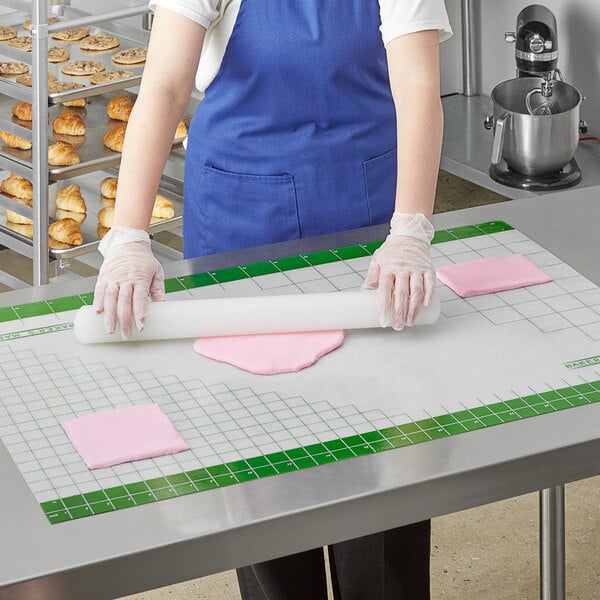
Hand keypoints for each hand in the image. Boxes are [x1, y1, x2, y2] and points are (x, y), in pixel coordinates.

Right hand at [93, 228, 164, 339]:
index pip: (140, 299)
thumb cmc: (144, 258)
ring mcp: (113, 278)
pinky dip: (98, 302)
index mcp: (140, 278)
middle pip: (124, 302)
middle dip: (124, 320)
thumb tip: (164, 305)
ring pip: (110, 299)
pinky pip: (99, 291)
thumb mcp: (156, 272)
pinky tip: (98, 313)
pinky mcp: (104, 277)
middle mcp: (125, 279)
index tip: (141, 326)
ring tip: (110, 329)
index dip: (140, 314)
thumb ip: (158, 290)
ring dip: (109, 316)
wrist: (128, 242)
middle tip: (126, 335)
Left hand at [363, 213, 434, 329]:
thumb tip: (364, 292)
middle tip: (397, 326)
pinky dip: (429, 295)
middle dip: (399, 312)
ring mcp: (417, 269)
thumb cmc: (392, 251)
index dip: (384, 306)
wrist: (410, 235)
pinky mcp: (428, 269)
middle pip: (401, 294)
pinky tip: (426, 306)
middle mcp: (403, 269)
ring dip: (414, 308)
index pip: (385, 290)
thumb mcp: (377, 260)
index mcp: (388, 268)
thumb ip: (372, 276)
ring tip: (410, 322)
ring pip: (416, 291)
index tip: (383, 320)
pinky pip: (430, 283)